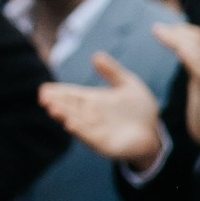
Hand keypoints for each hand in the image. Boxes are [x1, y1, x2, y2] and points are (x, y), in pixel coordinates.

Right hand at [38, 46, 175, 167]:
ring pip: (76, 121)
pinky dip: (80, 131)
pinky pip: (90, 137)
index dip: (58, 92)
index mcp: (93, 100)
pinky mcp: (104, 144)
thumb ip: (112, 71)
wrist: (155, 132)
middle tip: (44, 97)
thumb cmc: (140, 109)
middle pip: (70, 108)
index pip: (72, 95)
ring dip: (64, 115)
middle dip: (57, 103)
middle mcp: (91, 115)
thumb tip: (96, 56)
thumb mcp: (128, 85)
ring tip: (52, 109)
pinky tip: (70, 124)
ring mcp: (96, 130)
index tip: (44, 89)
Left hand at [159, 21, 199, 145]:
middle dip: (177, 31)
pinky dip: (187, 54)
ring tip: (158, 32)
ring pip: (196, 48)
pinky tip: (176, 48)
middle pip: (197, 38)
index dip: (183, 30)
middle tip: (157, 29)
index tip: (164, 30)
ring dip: (176, 38)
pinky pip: (198, 66)